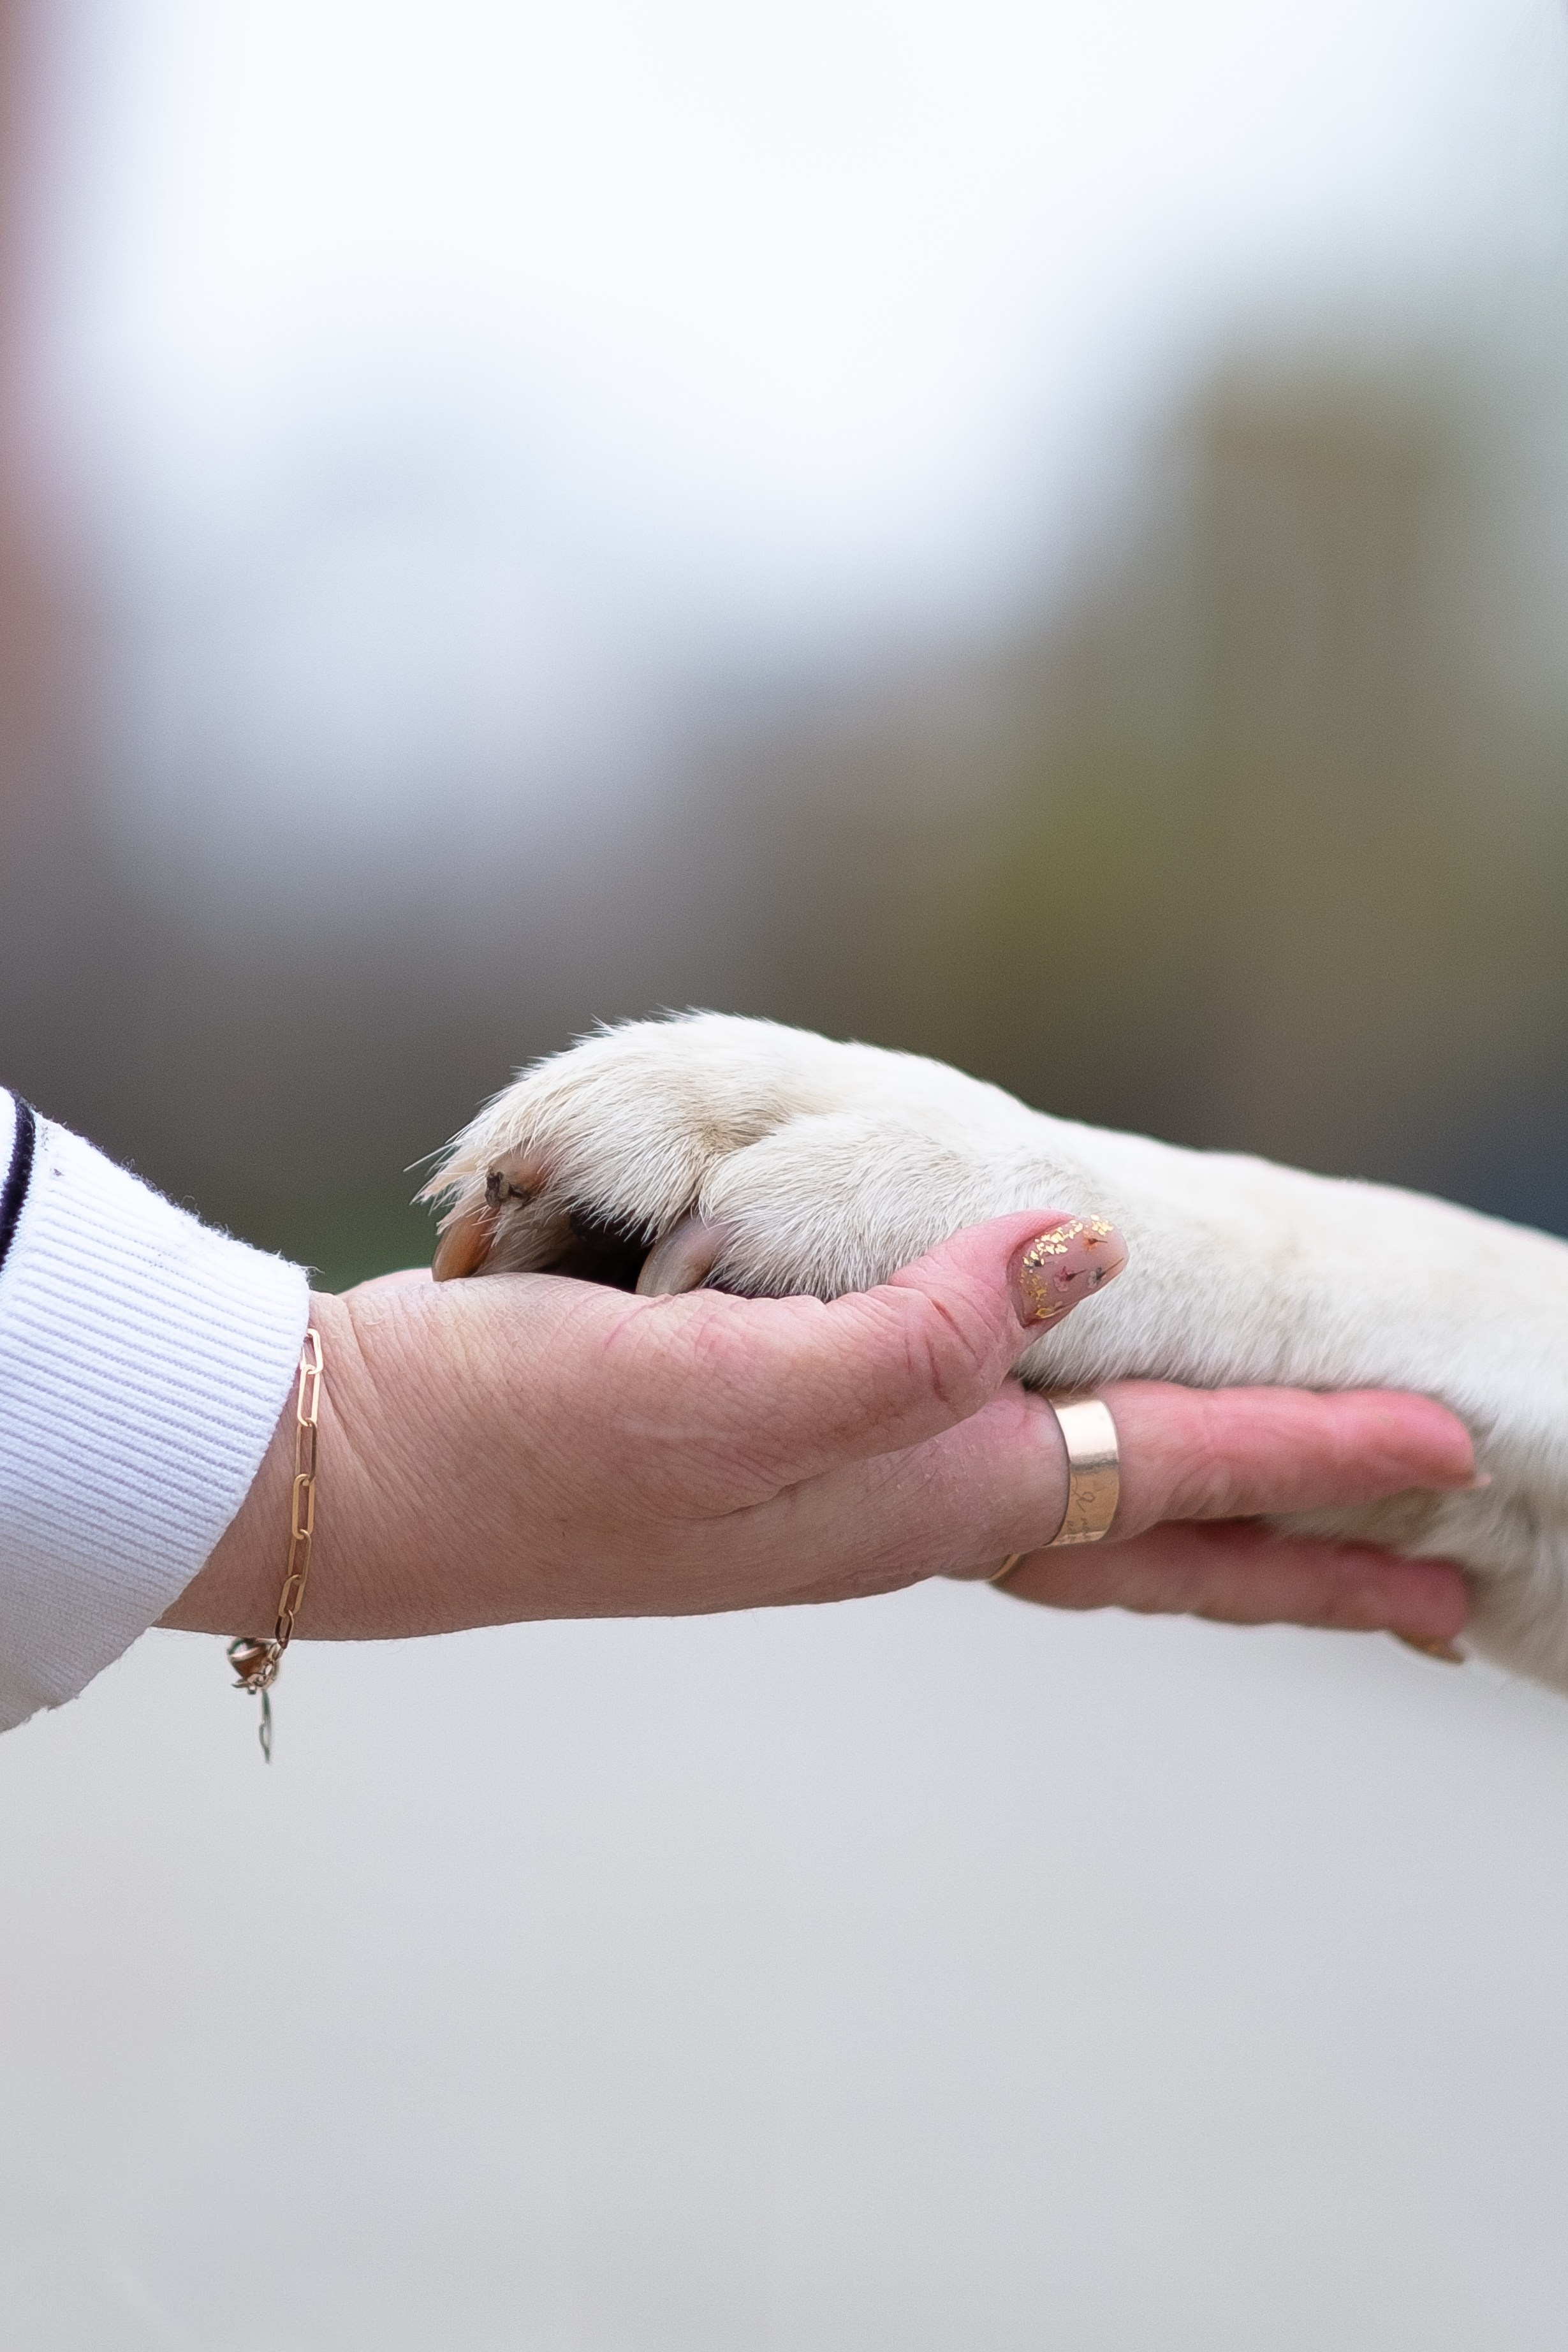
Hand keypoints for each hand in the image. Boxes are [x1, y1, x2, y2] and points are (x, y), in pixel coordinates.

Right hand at [163, 1212, 1473, 1645]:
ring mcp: (839, 1482)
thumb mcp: (719, 1385)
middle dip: (1300, 1555)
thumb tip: (1079, 1252)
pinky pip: (980, 1453)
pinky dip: (1069, 1448)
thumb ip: (914, 1333)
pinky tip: (1069, 1421)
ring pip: (1076, 1503)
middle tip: (1434, 1576)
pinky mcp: (778, 1437)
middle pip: (1146, 1536)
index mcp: (908, 1494)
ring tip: (1299, 1525)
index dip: (1312, 1463)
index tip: (1450, 1460)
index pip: (1159, 1476)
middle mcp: (896, 1503)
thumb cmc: (525, 1436)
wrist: (365, 1469)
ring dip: (1201, 1514)